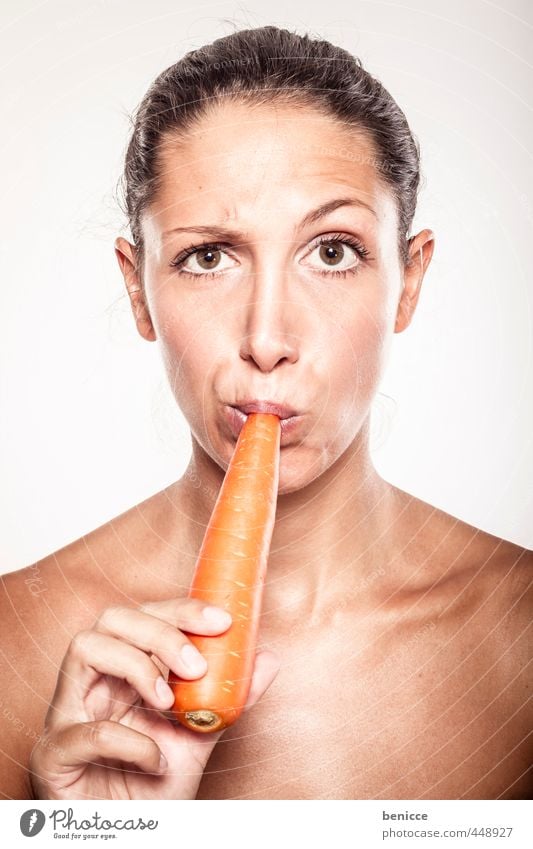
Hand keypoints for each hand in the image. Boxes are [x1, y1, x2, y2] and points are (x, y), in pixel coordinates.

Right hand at [29, 598, 278, 798]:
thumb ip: (227, 698)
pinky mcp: (52, 753)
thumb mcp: (199, 737)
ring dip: (136, 666)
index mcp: (122, 670)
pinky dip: (129, 741)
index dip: (181, 610)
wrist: (129, 838)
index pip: (145, 615)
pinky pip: (85, 730)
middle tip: (196, 666)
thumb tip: (267, 657)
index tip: (222, 621)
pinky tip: (153, 759)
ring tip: (169, 703)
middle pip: (112, 619)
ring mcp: (66, 713)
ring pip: (84, 647)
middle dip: (160, 631)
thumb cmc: (153, 787)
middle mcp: (91, 682)